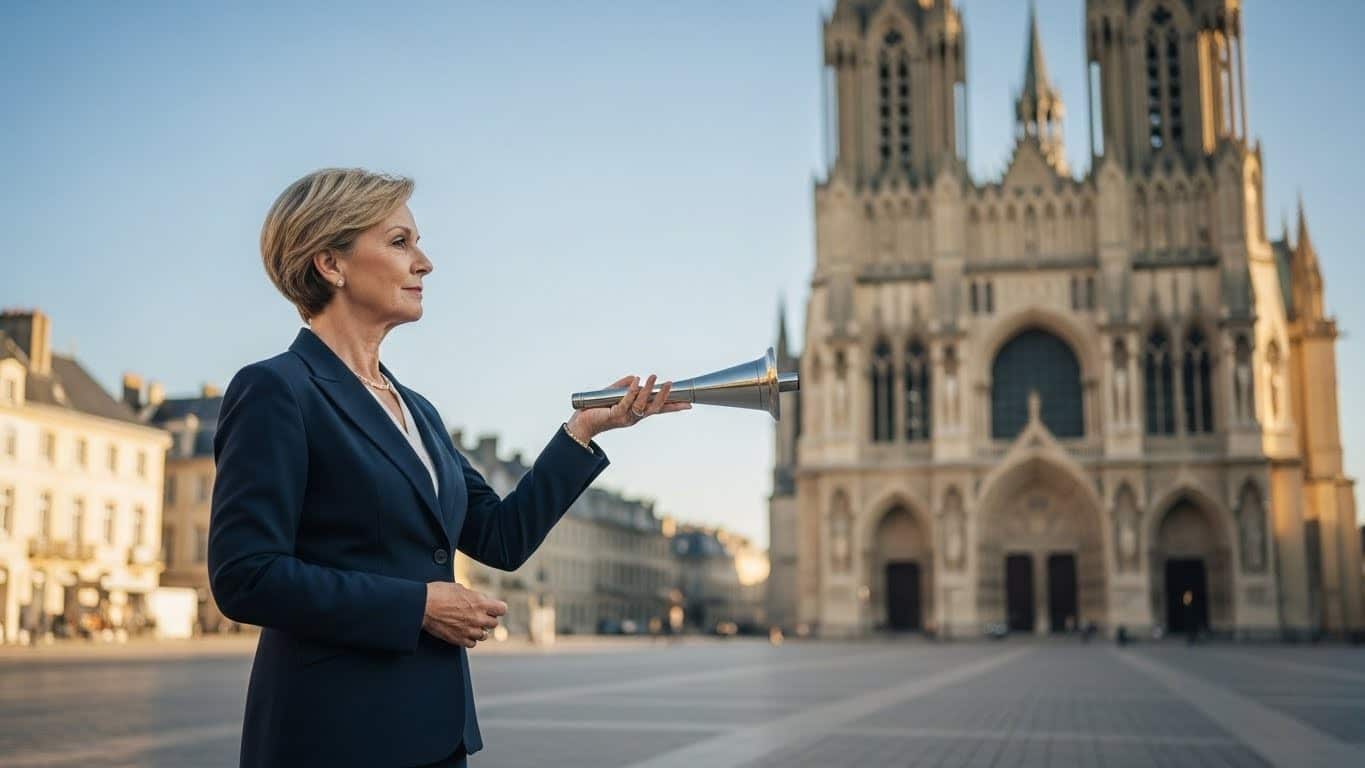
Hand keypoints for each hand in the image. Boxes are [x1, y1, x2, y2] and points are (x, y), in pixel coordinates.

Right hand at [422, 582, 506, 648]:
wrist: (423, 606)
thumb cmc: (439, 593)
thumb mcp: (460, 588)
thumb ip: (474, 596)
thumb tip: (479, 600)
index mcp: (480, 603)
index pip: (502, 609)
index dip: (498, 608)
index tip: (493, 608)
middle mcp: (478, 618)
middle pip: (494, 623)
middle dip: (488, 618)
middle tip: (479, 615)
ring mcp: (469, 630)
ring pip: (484, 635)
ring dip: (479, 630)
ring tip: (470, 624)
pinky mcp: (459, 639)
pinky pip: (472, 644)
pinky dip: (469, 639)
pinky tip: (464, 632)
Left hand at [568, 374, 691, 440]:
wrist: (581, 423)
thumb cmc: (597, 409)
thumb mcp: (613, 394)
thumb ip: (624, 386)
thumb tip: (636, 378)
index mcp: (636, 414)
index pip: (658, 410)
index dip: (673, 407)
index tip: (688, 404)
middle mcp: (633, 417)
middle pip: (654, 409)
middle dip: (664, 397)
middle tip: (671, 384)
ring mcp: (625, 417)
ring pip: (642, 405)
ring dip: (649, 390)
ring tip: (654, 377)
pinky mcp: (614, 414)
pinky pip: (626, 401)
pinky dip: (632, 391)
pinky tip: (636, 381)